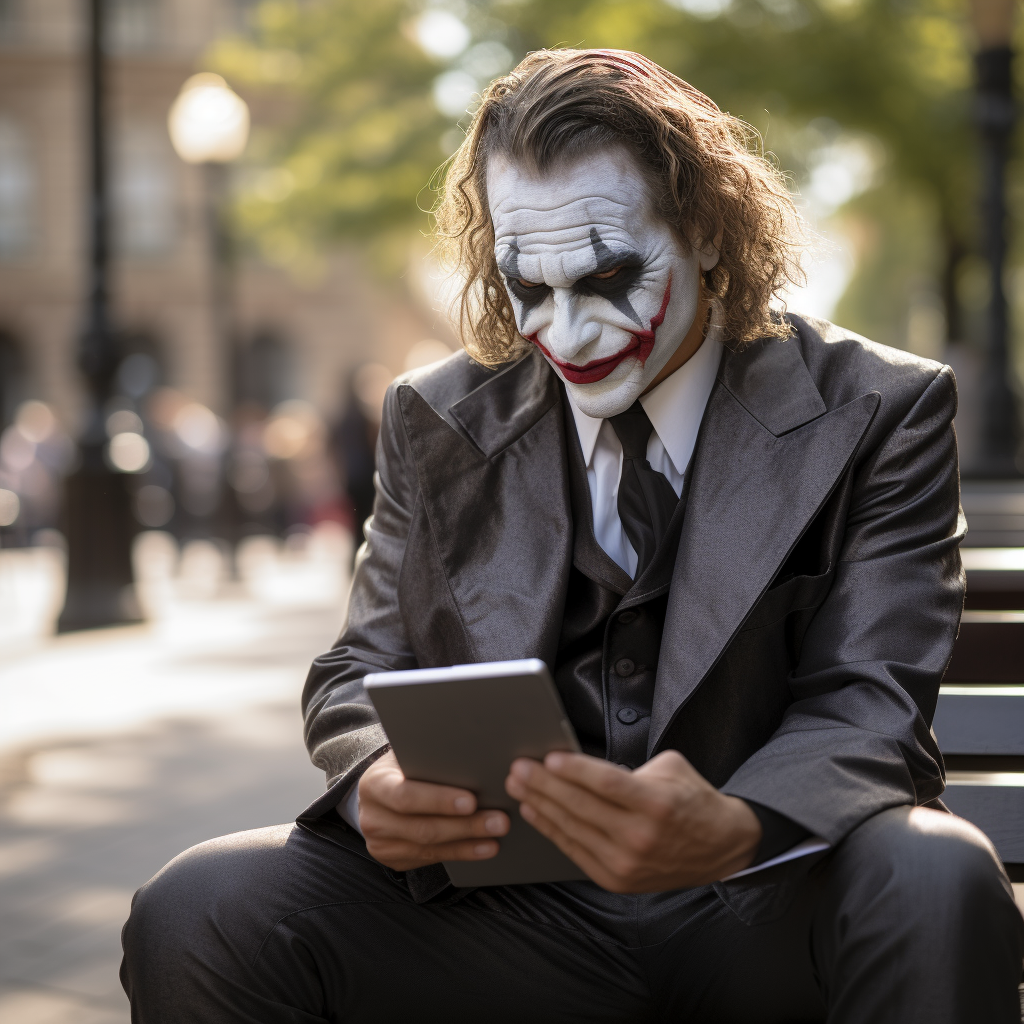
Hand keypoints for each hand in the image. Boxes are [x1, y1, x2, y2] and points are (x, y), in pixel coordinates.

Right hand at [358, 751, 509, 870]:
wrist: (378, 793)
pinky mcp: (394, 860)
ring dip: (468, 843)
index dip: (439, 800)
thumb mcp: (406, 755)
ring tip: (496, 834)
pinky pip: (430, 859)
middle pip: (423, 828)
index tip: (471, 801)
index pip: (406, 796)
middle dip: (465, 826)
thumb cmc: (402, 767)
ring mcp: (381, 844)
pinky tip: (483, 847)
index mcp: (375, 785)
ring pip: (430, 848)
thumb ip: (429, 760)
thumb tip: (474, 757)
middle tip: (499, 820)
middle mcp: (373, 818)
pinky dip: (460, 853)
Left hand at [505, 749, 760, 892]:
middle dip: (544, 785)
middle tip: (519, 768)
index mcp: (657, 804)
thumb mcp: (670, 768)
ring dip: (540, 806)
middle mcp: (641, 836)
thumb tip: (584, 763)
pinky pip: (576, 851)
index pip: (606, 783)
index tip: (548, 757)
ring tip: (518, 787)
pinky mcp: (617, 880)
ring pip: (573, 830)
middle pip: (582, 807)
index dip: (574, 770)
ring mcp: (627, 863)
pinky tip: (535, 812)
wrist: (721, 848)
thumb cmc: (692, 801)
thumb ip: (629, 766)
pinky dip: (552, 830)